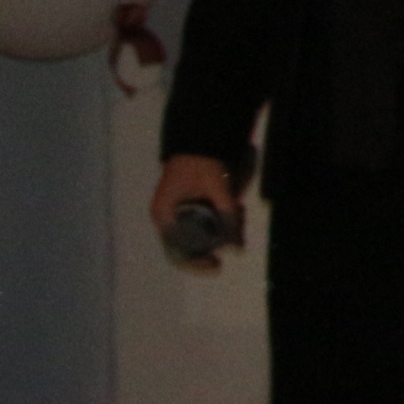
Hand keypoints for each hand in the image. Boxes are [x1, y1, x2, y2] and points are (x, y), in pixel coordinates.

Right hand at [151, 153, 244, 270]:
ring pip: (202, 234)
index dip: (196, 263)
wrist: (202, 138)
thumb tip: (237, 249)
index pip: (176, 252)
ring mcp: (178, 213)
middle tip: (238, 232)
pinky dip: (222, 219)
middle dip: (218, 241)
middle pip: (192, 244)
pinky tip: (237, 208)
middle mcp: (167, 218)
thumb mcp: (218, 189)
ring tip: (239, 212)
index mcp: (164, 215)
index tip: (216, 265)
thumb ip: (228, 217)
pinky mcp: (190, 207)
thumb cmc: (203, 161)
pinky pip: (205, 222)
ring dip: (224, 229)